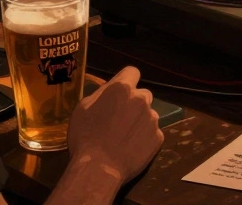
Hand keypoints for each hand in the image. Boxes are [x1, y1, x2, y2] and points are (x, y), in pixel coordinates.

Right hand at [67, 67, 163, 183]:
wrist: (99, 168)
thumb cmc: (86, 136)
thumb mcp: (83, 108)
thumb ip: (102, 94)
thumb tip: (110, 91)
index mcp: (122, 89)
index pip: (132, 72)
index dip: (126, 80)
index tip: (120, 92)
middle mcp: (142, 99)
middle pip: (142, 94)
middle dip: (134, 102)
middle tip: (120, 117)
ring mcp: (152, 119)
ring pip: (148, 114)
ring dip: (139, 120)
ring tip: (124, 136)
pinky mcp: (158, 137)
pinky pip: (152, 132)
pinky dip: (144, 137)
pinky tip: (131, 147)